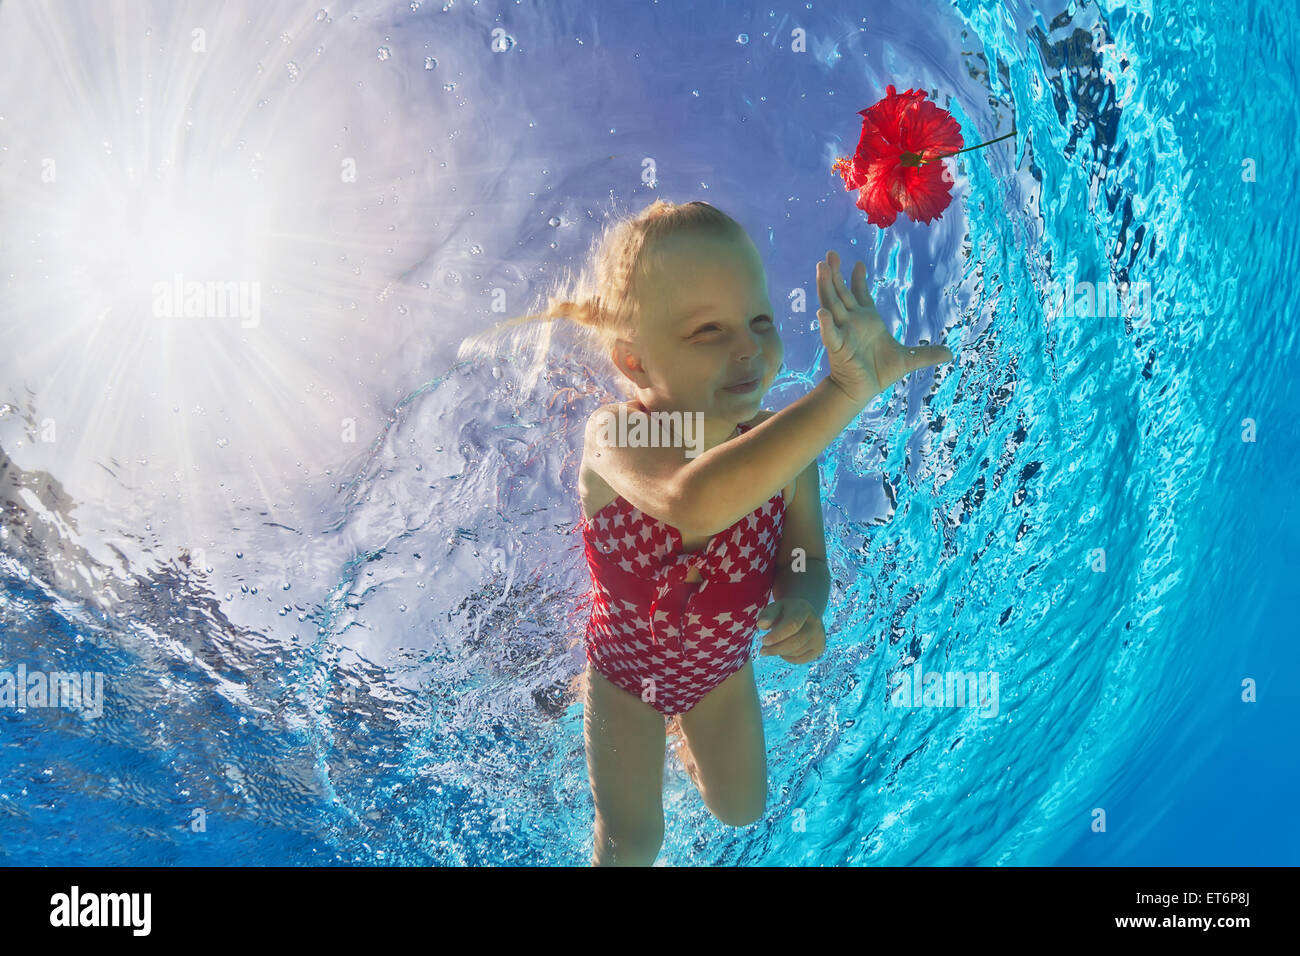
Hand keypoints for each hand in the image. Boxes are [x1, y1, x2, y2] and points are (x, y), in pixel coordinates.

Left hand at [755, 598, 825, 664]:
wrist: (803, 616)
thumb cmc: (784, 612)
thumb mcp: (774, 608)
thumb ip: (767, 615)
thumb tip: (761, 625)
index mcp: (804, 609)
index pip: (792, 625)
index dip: (777, 636)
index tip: (763, 641)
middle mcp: (816, 622)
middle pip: (796, 642)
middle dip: (776, 649)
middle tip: (762, 651)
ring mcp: (819, 637)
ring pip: (797, 652)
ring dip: (780, 652)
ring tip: (772, 647)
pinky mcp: (819, 649)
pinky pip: (800, 659)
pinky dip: (788, 657)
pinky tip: (782, 651)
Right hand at [815, 249, 954, 404]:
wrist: (861, 391)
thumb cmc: (879, 372)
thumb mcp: (907, 360)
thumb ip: (926, 354)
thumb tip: (951, 354)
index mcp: (866, 319)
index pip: (859, 294)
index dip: (857, 278)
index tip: (857, 263)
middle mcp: (851, 322)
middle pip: (840, 292)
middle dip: (835, 273)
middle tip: (830, 254)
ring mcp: (843, 332)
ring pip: (831, 304)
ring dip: (826, 286)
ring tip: (822, 268)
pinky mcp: (838, 348)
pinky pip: (830, 334)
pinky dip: (826, 324)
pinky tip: (823, 312)